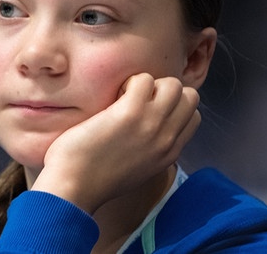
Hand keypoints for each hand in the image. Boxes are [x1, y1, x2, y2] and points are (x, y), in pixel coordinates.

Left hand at [31, 73, 200, 213]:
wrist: (73, 188)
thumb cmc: (92, 178)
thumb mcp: (136, 169)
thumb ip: (149, 150)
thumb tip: (145, 132)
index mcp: (169, 154)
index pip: (193, 117)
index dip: (172, 106)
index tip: (147, 110)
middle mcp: (167, 139)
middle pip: (189, 96)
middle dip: (165, 90)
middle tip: (137, 101)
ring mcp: (152, 125)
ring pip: (173, 84)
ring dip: (149, 84)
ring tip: (125, 98)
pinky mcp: (131, 112)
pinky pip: (144, 79)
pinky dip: (129, 82)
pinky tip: (113, 97)